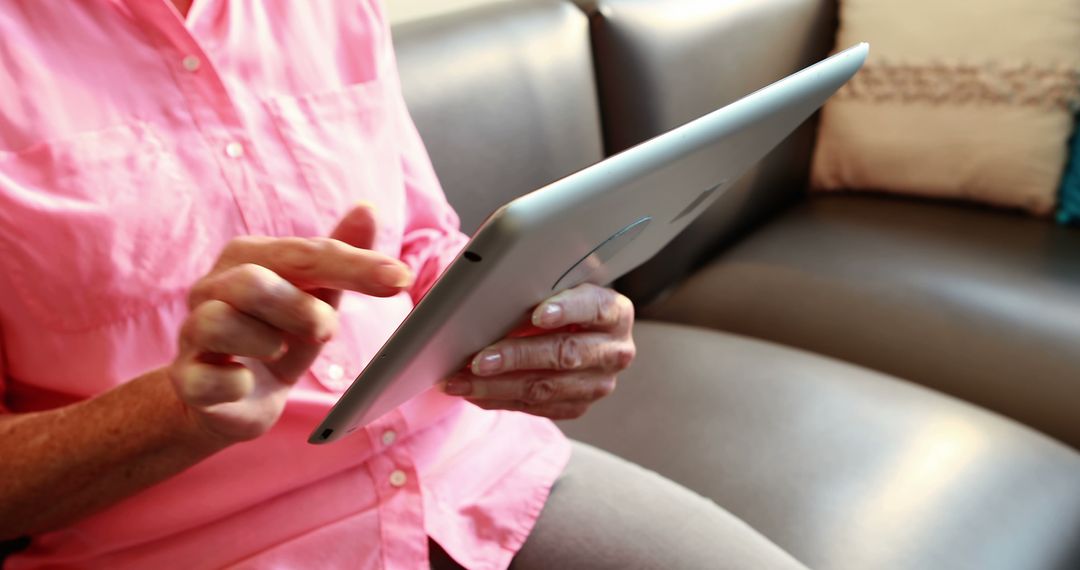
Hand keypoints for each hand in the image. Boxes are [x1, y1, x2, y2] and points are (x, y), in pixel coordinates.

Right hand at [168, 205, 412, 442]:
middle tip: (326, 331)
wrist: (233, 399)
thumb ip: (339, 256)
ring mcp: (193, 332)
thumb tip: (368, 208)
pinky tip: (246, 382)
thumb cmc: (280, 335)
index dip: (354, 266)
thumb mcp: (317, 296)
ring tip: (279, 351)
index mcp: (249, 258)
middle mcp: (213, 287)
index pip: (304, 253)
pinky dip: (234, 383)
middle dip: (301, 308)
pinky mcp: (185, 379)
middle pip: (253, 281)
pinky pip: (203, 378)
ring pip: (218, 321)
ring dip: (264, 340)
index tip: (401, 279)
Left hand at [442, 284, 635, 418]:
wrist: (577, 331)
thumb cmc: (559, 300)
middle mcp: (614, 351)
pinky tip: (473, 393)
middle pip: (565, 355)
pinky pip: (536, 407)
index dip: (567, 310)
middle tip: (478, 360)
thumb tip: (492, 288)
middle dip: (517, 357)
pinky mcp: (579, 406)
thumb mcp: (559, 286)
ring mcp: (598, 383)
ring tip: (462, 382)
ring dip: (498, 386)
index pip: (594, 308)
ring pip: (546, 388)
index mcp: (615, 312)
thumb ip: (539, 285)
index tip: (538, 314)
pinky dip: (499, 400)